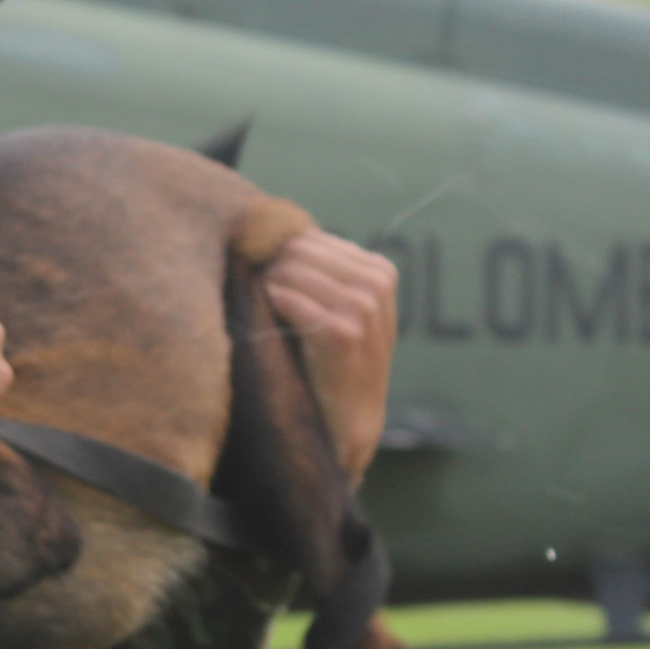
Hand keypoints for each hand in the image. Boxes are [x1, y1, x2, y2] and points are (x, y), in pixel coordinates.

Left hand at [264, 230, 396, 485]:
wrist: (349, 417)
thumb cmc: (332, 357)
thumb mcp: (342, 305)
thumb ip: (320, 269)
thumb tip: (271, 230)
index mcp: (380, 269)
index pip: (311, 238)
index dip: (282, 260)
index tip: (275, 287)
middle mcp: (376, 283)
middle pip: (297, 249)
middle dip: (274, 272)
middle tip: (269, 304)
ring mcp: (363, 307)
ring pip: (289, 271)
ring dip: (269, 291)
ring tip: (274, 317)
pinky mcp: (342, 332)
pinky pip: (287, 299)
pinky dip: (273, 309)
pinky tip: (278, 328)